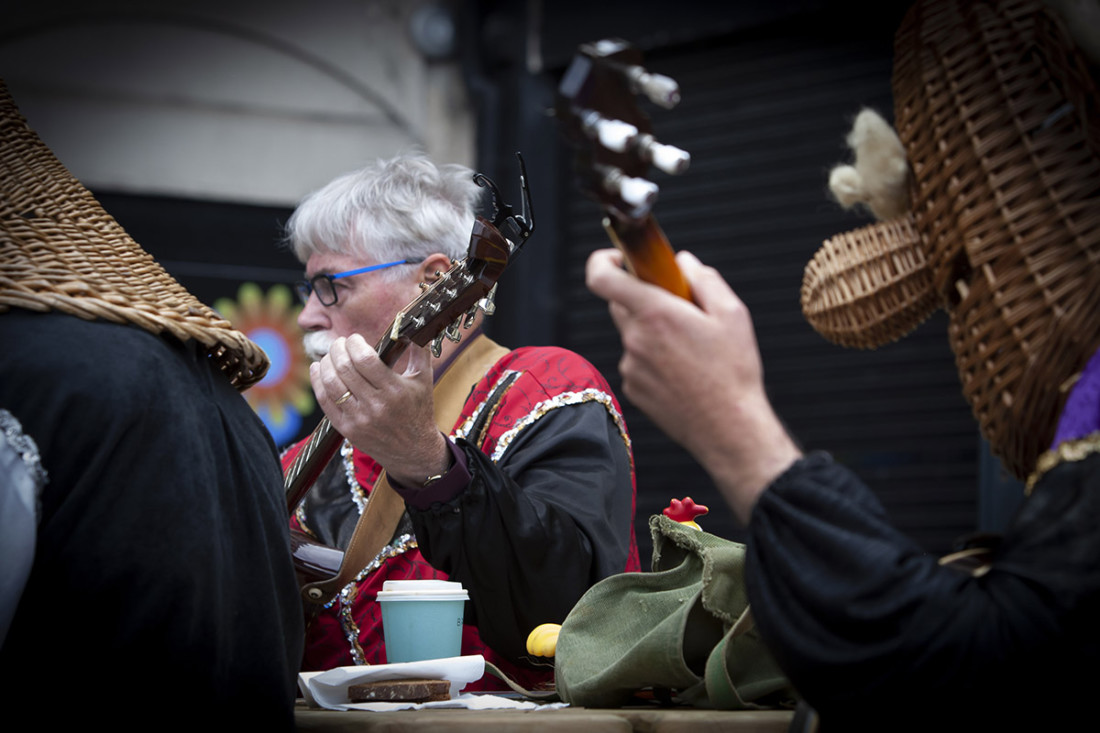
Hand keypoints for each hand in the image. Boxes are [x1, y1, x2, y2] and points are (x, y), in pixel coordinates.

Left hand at [310, 335, 450, 486]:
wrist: (413, 451)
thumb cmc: (419, 411)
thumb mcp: (424, 380)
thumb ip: (419, 351)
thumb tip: (412, 325)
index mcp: (395, 390)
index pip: (364, 359)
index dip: (354, 343)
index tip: (354, 338)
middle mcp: (375, 405)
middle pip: (345, 368)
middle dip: (337, 349)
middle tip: (339, 342)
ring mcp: (358, 419)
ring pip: (331, 383)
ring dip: (325, 363)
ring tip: (330, 354)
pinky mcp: (346, 429)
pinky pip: (325, 401)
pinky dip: (317, 381)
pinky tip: (318, 369)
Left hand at [585, 248, 800, 520]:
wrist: (728, 429)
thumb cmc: (734, 371)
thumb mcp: (732, 313)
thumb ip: (704, 278)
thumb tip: (683, 262)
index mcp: (655, 313)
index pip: (601, 278)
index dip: (603, 261)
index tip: (619, 258)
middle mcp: (635, 338)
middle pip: (620, 303)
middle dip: (643, 297)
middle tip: (676, 305)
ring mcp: (631, 366)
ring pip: (632, 334)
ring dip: (652, 332)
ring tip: (690, 350)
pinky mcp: (632, 388)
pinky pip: (636, 361)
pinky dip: (653, 359)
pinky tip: (683, 373)